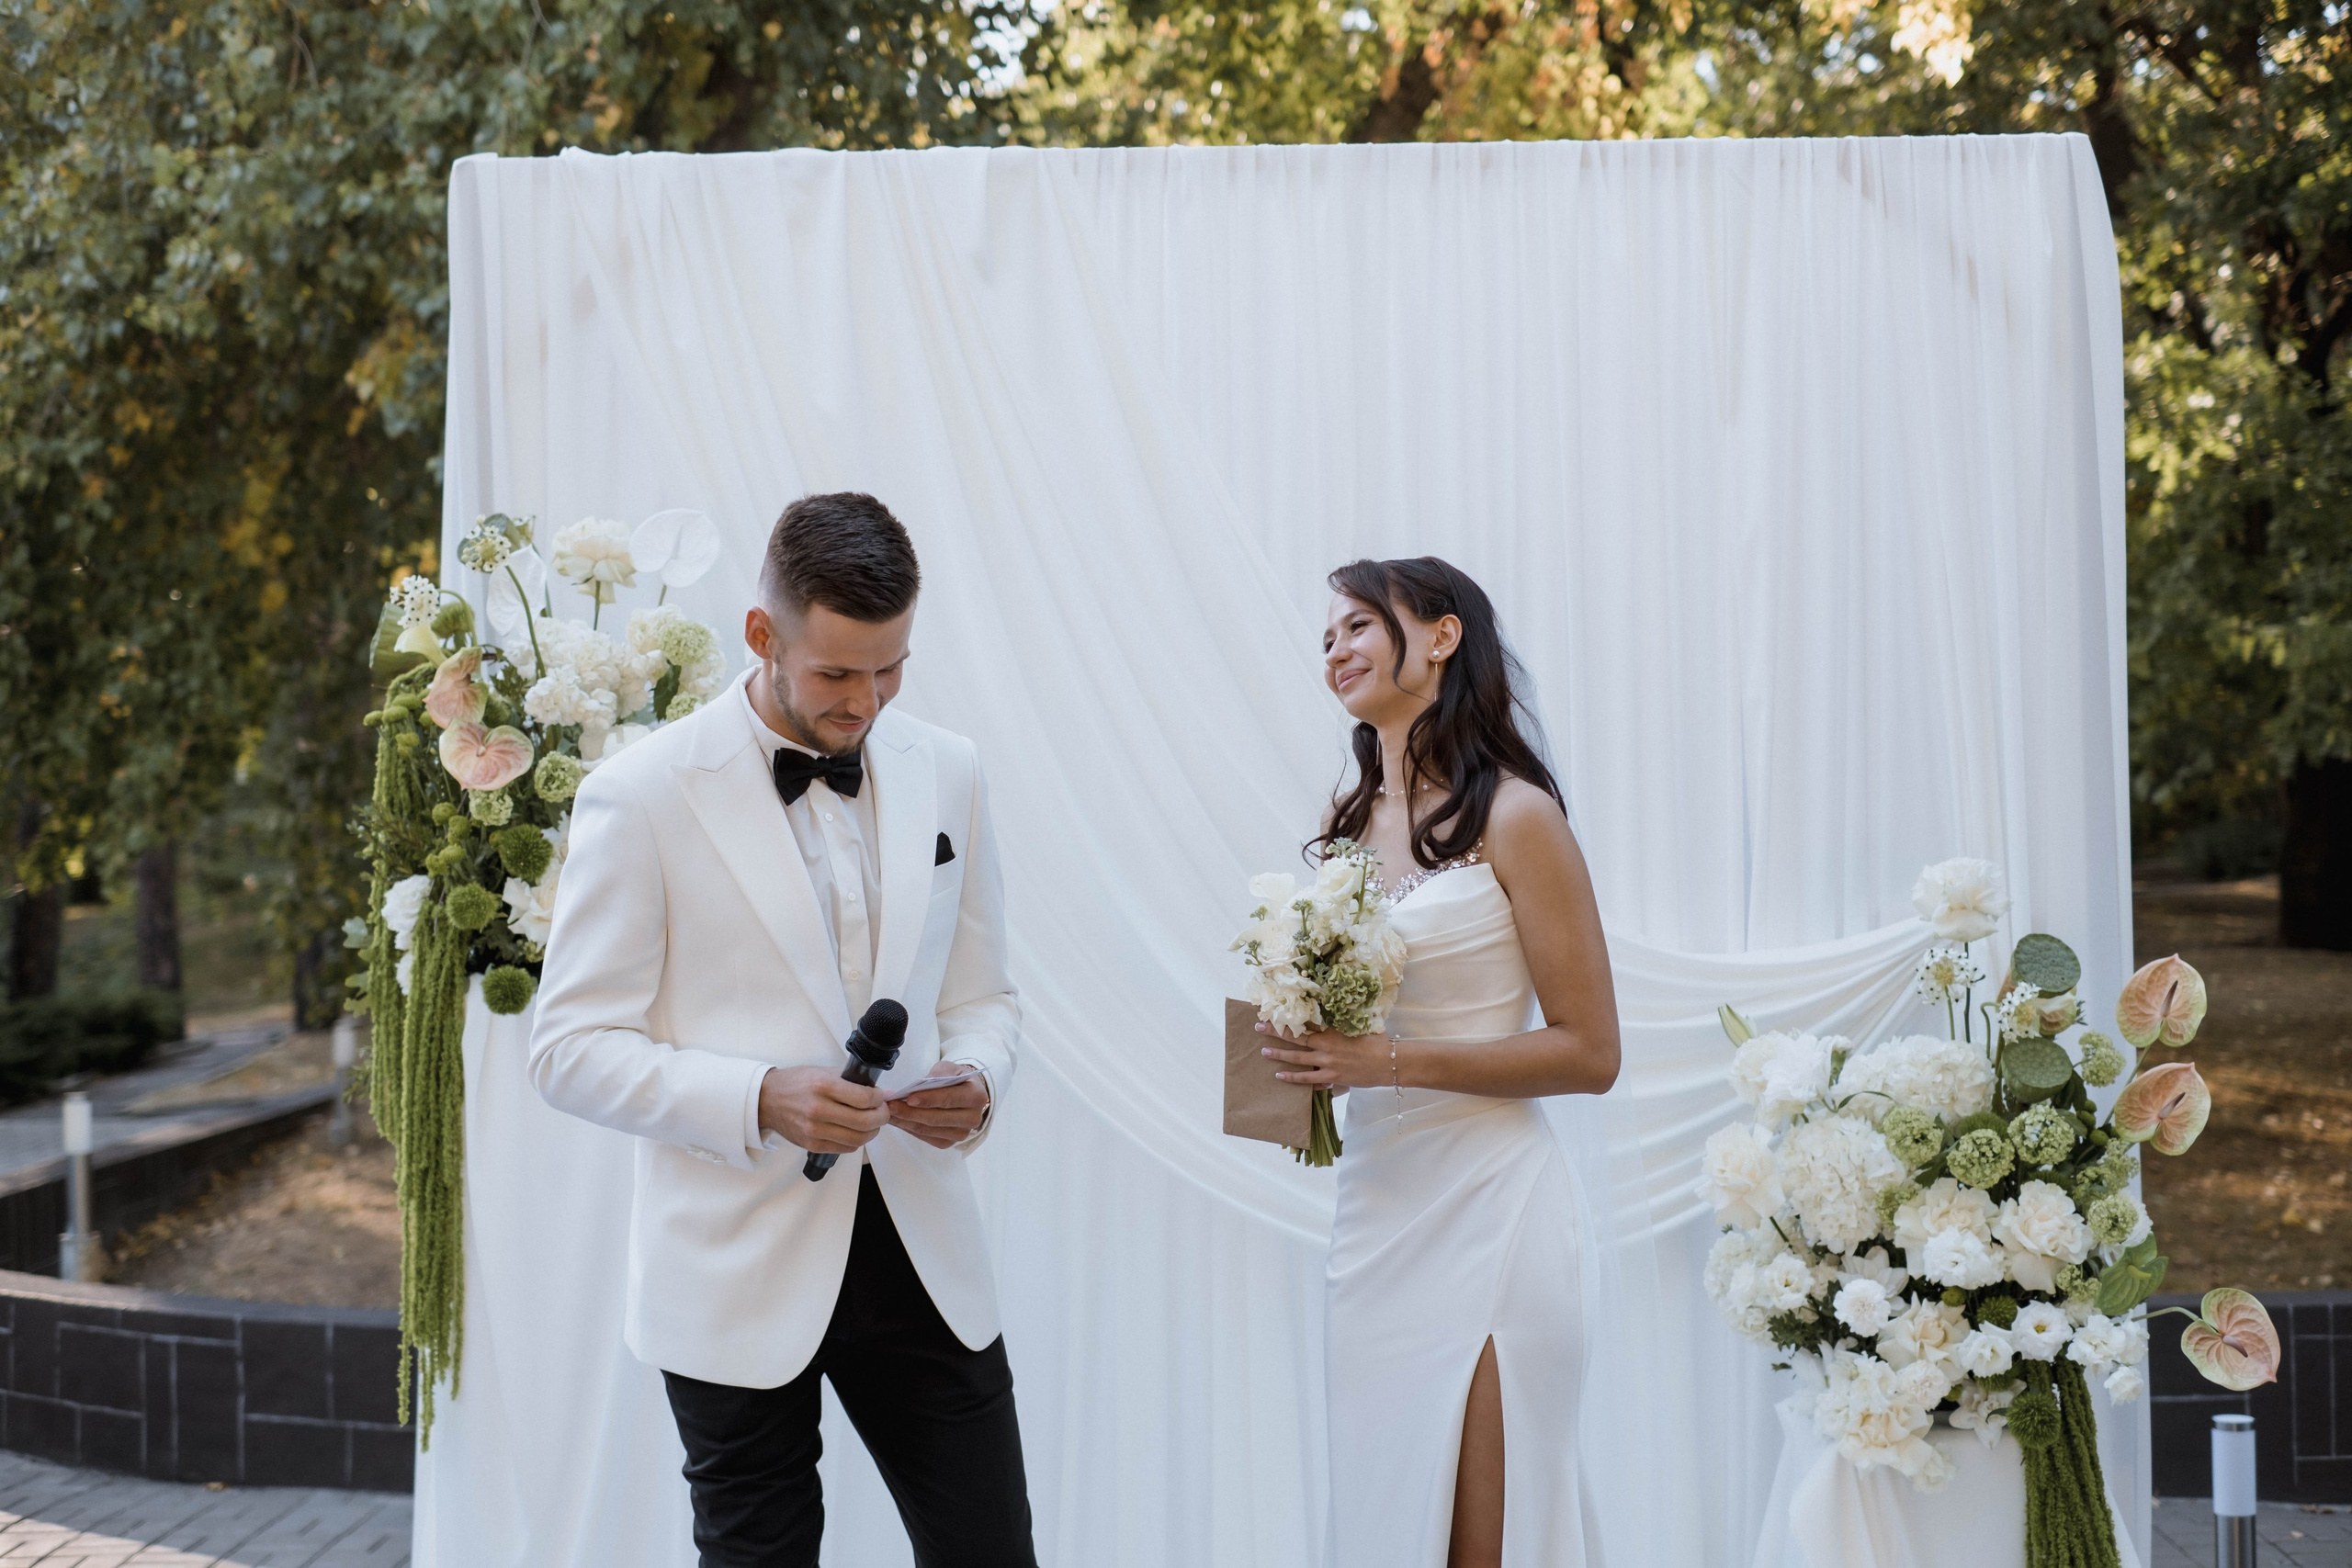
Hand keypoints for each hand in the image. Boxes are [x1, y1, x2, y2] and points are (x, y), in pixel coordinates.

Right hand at [759, 1066, 889, 1155]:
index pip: (864, 1098)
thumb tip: (880, 1092)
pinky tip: (856, 1131)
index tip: (883, 1097)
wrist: (767, 1099)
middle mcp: (818, 1109)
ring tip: (873, 1123)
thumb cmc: (796, 1084)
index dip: (880, 1099)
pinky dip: (857, 1141)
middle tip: (883, 1112)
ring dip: (872, 1132)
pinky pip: (845, 1148)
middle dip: (882, 1117)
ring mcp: (814, 1130)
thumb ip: (851, 1081)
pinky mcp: (812, 1145)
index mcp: (823, 1086)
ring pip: (857, 1139)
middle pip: (864, 1122)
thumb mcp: (823, 1072)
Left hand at [886, 1063, 990, 1149]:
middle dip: (911, 1112)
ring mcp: (961, 1134)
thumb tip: (920, 1086)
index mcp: (976, 1097)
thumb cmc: (956, 1080)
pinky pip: (925, 1138)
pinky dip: (909, 1129)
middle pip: (936, 1118)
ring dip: (906, 1122)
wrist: (965, 1095)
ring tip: (889, 1112)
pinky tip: (898, 1120)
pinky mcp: (949, 1143)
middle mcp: (972, 1118)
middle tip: (891, 1106)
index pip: (949, 1099)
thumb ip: (939, 1074)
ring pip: (928, 1130)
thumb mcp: (950, 1068)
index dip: (928, 1099)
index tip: (908, 1097)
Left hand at [1258, 1022, 1392, 1089]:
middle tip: (1258, 1029)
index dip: (1288, 1019)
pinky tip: (1283, 1077)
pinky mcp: (1333, 1078)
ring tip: (1265, 1053)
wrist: (1389, 1062)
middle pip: (1295, 1040)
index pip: (1305, 1024)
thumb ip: (1342, 1022)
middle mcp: (1326, 1047)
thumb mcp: (1358, 1026)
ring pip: (1298, 1060)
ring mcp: (1328, 1064)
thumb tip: (1335, 1012)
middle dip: (1275, 1034)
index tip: (1273, 1013)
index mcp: (1332, 1031)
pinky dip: (1296, 1079)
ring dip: (1280, 1057)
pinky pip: (1310, 1080)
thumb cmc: (1377, 1042)